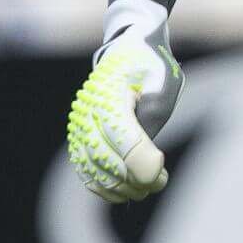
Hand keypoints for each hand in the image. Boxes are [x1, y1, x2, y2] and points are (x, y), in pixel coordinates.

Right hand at [65, 0, 180, 201]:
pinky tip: (128, 188)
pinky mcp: (79, 140)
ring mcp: (80, 128)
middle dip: (137, 181)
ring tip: (148, 186)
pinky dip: (107, 188)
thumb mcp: (163, 82)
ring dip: (123, 188)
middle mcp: (88, 114)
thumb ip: (153, 117)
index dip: (144, 163)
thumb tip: (145, 158)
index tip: (161, 169)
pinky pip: (87, 173)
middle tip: (160, 181)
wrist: (126, 54)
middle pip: (108, 163)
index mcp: (110, 97)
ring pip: (95, 173)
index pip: (124, 142)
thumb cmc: (149, 68)